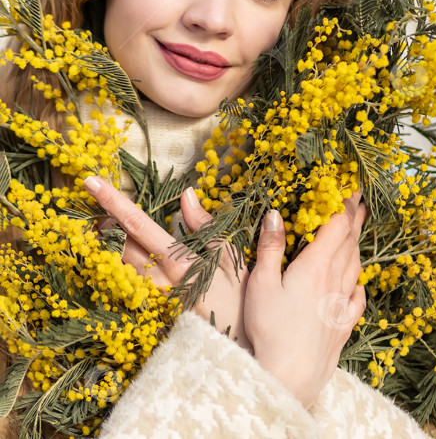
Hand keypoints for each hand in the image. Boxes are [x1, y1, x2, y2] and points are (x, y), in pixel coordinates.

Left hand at [83, 176, 250, 349]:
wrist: (239, 357)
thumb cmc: (239, 305)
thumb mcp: (231, 260)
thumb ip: (207, 227)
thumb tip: (187, 194)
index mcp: (178, 262)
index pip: (138, 225)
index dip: (113, 201)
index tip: (90, 182)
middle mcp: (158, 281)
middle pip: (119, 244)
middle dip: (106, 221)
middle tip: (97, 205)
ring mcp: (151, 302)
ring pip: (118, 266)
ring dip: (109, 244)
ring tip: (104, 228)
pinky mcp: (151, 317)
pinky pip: (127, 287)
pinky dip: (119, 270)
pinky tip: (122, 262)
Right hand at [244, 192, 365, 408]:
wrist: (289, 377)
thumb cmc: (270, 329)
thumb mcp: (262, 283)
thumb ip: (271, 247)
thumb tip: (275, 214)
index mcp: (316, 267)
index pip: (336, 226)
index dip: (343, 204)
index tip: (349, 187)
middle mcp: (335, 282)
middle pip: (350, 242)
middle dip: (354, 217)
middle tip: (359, 199)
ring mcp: (341, 305)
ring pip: (355, 265)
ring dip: (357, 243)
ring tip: (357, 231)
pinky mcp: (343, 326)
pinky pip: (357, 296)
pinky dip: (358, 280)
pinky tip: (357, 280)